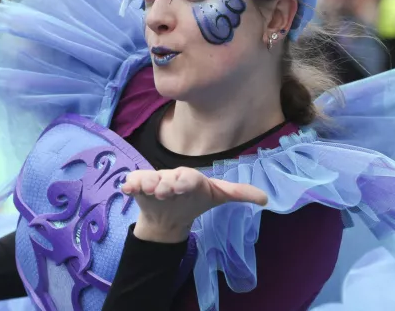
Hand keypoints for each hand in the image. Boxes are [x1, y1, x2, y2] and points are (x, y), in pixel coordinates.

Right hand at [122, 167, 267, 243]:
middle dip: (165, 183)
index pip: (188, 178)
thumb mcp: (217, 196)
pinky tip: (128, 190)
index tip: (182, 186)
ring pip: (148, 180)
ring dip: (148, 184)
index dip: (185, 181)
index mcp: (189, 179)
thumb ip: (239, 193)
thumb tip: (267, 198)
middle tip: (165, 191)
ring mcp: (154, 182)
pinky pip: (132, 183)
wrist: (169, 216)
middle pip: (167, 178)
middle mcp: (171, 177)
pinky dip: (130, 185)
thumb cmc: (194, 200)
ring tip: (150, 191)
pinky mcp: (139, 189)